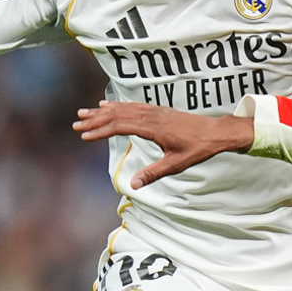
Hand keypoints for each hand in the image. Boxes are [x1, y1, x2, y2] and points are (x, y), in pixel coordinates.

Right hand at [73, 101, 252, 188]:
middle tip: (76, 123)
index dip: (100, 130)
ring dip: (102, 111)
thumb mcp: (176, 164)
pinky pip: (133, 106)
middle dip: (95, 120)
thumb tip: (133, 185)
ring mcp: (154, 111)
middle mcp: (151, 116)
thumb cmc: (197, 149)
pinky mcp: (158, 110)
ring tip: (84, 112)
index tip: (84, 135)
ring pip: (123, 109)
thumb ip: (153, 173)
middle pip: (117, 115)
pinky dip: (117, 105)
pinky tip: (107, 105)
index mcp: (153, 128)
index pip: (120, 126)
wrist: (215, 132)